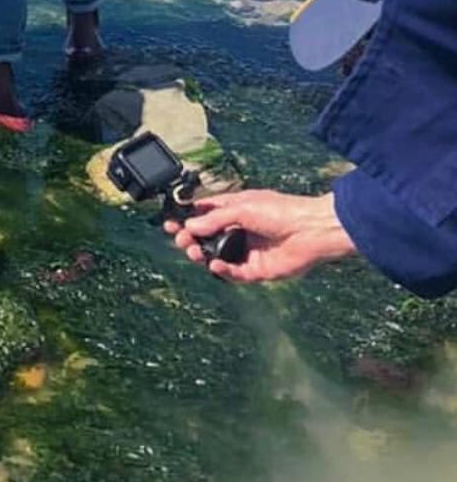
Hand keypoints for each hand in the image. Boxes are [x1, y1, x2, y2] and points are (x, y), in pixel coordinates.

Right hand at [163, 189, 356, 283]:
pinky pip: (233, 273)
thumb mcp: (242, 208)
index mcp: (233, 210)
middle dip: (189, 238)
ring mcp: (246, 251)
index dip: (186, 219)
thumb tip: (189, 227)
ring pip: (215, 256)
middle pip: (205, 237)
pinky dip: (222, 271)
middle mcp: (238, 230)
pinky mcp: (256, 270)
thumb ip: (214, 219)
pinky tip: (216, 265)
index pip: (203, 215)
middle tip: (180, 240)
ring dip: (201, 255)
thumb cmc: (281, 211)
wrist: (311, 231)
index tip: (170, 223)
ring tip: (194, 252)